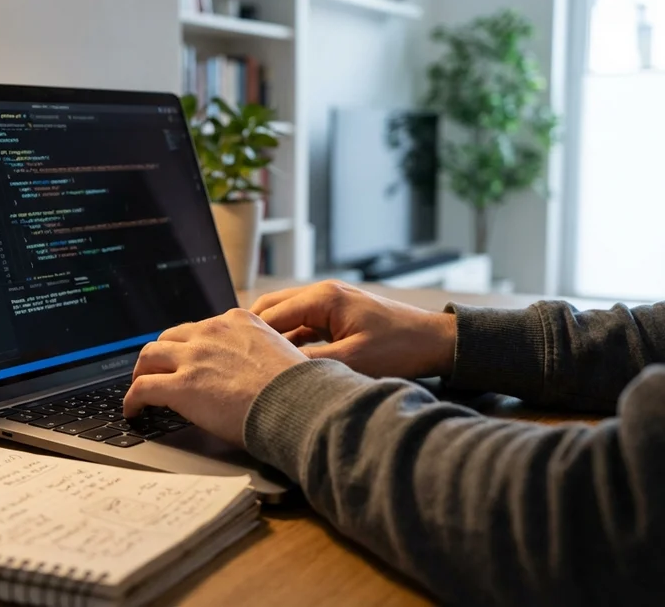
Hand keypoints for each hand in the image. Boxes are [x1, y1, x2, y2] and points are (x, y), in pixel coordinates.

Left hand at [123, 309, 307, 446]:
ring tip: (139, 389)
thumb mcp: (282, 352)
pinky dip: (132, 399)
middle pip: (169, 338)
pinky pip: (142, 388)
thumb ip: (260, 352)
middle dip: (161, 356)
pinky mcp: (181, 385)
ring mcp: (194, 357)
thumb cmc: (298, 388)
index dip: (189, 346)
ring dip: (141, 373)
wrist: (298, 404)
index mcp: (238, 320)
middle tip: (157, 373)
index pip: (200, 328)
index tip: (186, 359)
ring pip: (148, 356)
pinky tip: (134, 411)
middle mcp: (212, 332)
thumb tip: (257, 369)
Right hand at [250, 281, 456, 380]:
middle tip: (232, 356)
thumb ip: (310, 363)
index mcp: (323, 297)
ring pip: (285, 316)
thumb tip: (275, 370)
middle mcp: (323, 293)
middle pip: (272, 308)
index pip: (270, 313)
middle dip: (251, 331)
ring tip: (250, 360)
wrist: (435, 341)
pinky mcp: (337, 315)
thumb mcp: (352, 361)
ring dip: (270, 337)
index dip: (248, 334)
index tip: (229, 354)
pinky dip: (288, 339)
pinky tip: (280, 360)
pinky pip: (302, 324)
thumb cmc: (399, 348)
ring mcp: (330, 302)